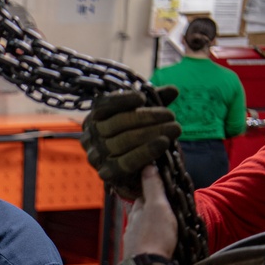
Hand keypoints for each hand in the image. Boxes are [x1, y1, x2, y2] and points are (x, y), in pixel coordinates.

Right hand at [80, 86, 180, 200]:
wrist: (132, 172)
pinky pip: (127, 162)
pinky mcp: (106, 173)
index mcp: (94, 119)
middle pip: (117, 123)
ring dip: (152, 133)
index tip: (142, 98)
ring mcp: (96, 156)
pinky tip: (163, 143)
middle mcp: (90, 137)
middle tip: (171, 115)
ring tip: (174, 128)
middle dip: (146, 117)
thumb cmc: (136, 137)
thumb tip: (173, 90)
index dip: (121, 100)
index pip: (102, 105)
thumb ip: (154, 102)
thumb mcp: (143, 116)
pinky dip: (147, 151)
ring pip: (123, 141)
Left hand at [122, 165, 178, 258]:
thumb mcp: (157, 207)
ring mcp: (134, 243)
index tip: (155, 187)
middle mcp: (132, 228)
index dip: (148, 192)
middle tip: (161, 205)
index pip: (141, 198)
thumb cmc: (155, 236)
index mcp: (136, 214)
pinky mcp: (139, 256)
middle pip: (140, 215)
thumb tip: (147, 166)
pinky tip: (157, 243)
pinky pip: (146, 244)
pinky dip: (152, 241)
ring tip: (161, 224)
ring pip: (142, 230)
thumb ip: (152, 188)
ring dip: (150, 226)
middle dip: (148, 210)